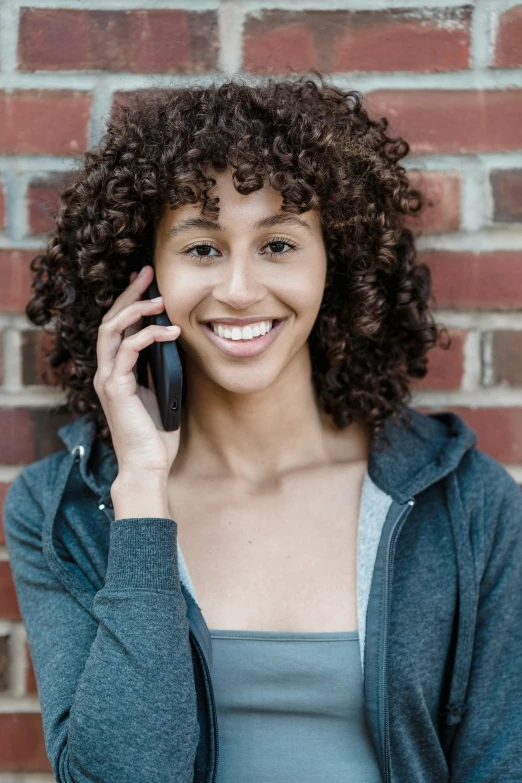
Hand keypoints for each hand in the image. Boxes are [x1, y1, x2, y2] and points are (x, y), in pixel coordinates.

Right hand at [93, 264, 181, 477]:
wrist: (148, 466)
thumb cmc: (157, 436)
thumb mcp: (164, 393)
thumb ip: (163, 369)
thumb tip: (178, 342)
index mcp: (118, 372)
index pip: (119, 327)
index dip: (130, 302)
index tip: (147, 283)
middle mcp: (108, 371)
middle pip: (111, 320)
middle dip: (129, 293)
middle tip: (147, 273)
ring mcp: (109, 378)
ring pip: (112, 329)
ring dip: (135, 309)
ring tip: (160, 299)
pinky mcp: (116, 388)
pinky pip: (128, 350)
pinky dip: (148, 336)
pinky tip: (170, 331)